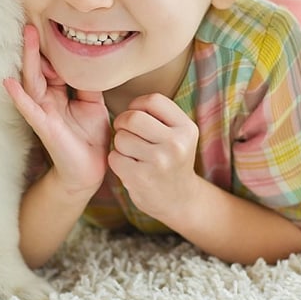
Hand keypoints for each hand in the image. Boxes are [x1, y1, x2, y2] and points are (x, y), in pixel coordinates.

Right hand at [3, 25, 109, 195]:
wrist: (91, 169)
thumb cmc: (91, 136)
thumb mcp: (94, 104)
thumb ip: (90, 85)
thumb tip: (92, 63)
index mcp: (62, 94)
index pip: (55, 67)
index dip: (54, 50)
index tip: (54, 28)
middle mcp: (49, 100)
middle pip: (40, 70)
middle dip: (36, 48)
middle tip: (31, 25)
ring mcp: (44, 113)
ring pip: (33, 82)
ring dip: (29, 61)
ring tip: (26, 39)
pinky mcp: (44, 127)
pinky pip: (29, 109)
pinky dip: (19, 96)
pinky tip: (9, 83)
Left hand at [108, 93, 199, 221]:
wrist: (179, 199)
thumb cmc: (172, 158)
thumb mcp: (179, 134)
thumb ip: (161, 116)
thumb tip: (130, 101)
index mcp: (186, 128)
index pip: (153, 100)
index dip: (137, 104)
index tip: (135, 113)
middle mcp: (176, 143)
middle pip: (133, 117)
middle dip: (122, 121)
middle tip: (124, 130)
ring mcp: (159, 162)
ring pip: (121, 137)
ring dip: (119, 142)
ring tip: (130, 151)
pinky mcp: (141, 178)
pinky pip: (115, 158)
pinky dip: (116, 159)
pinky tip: (128, 165)